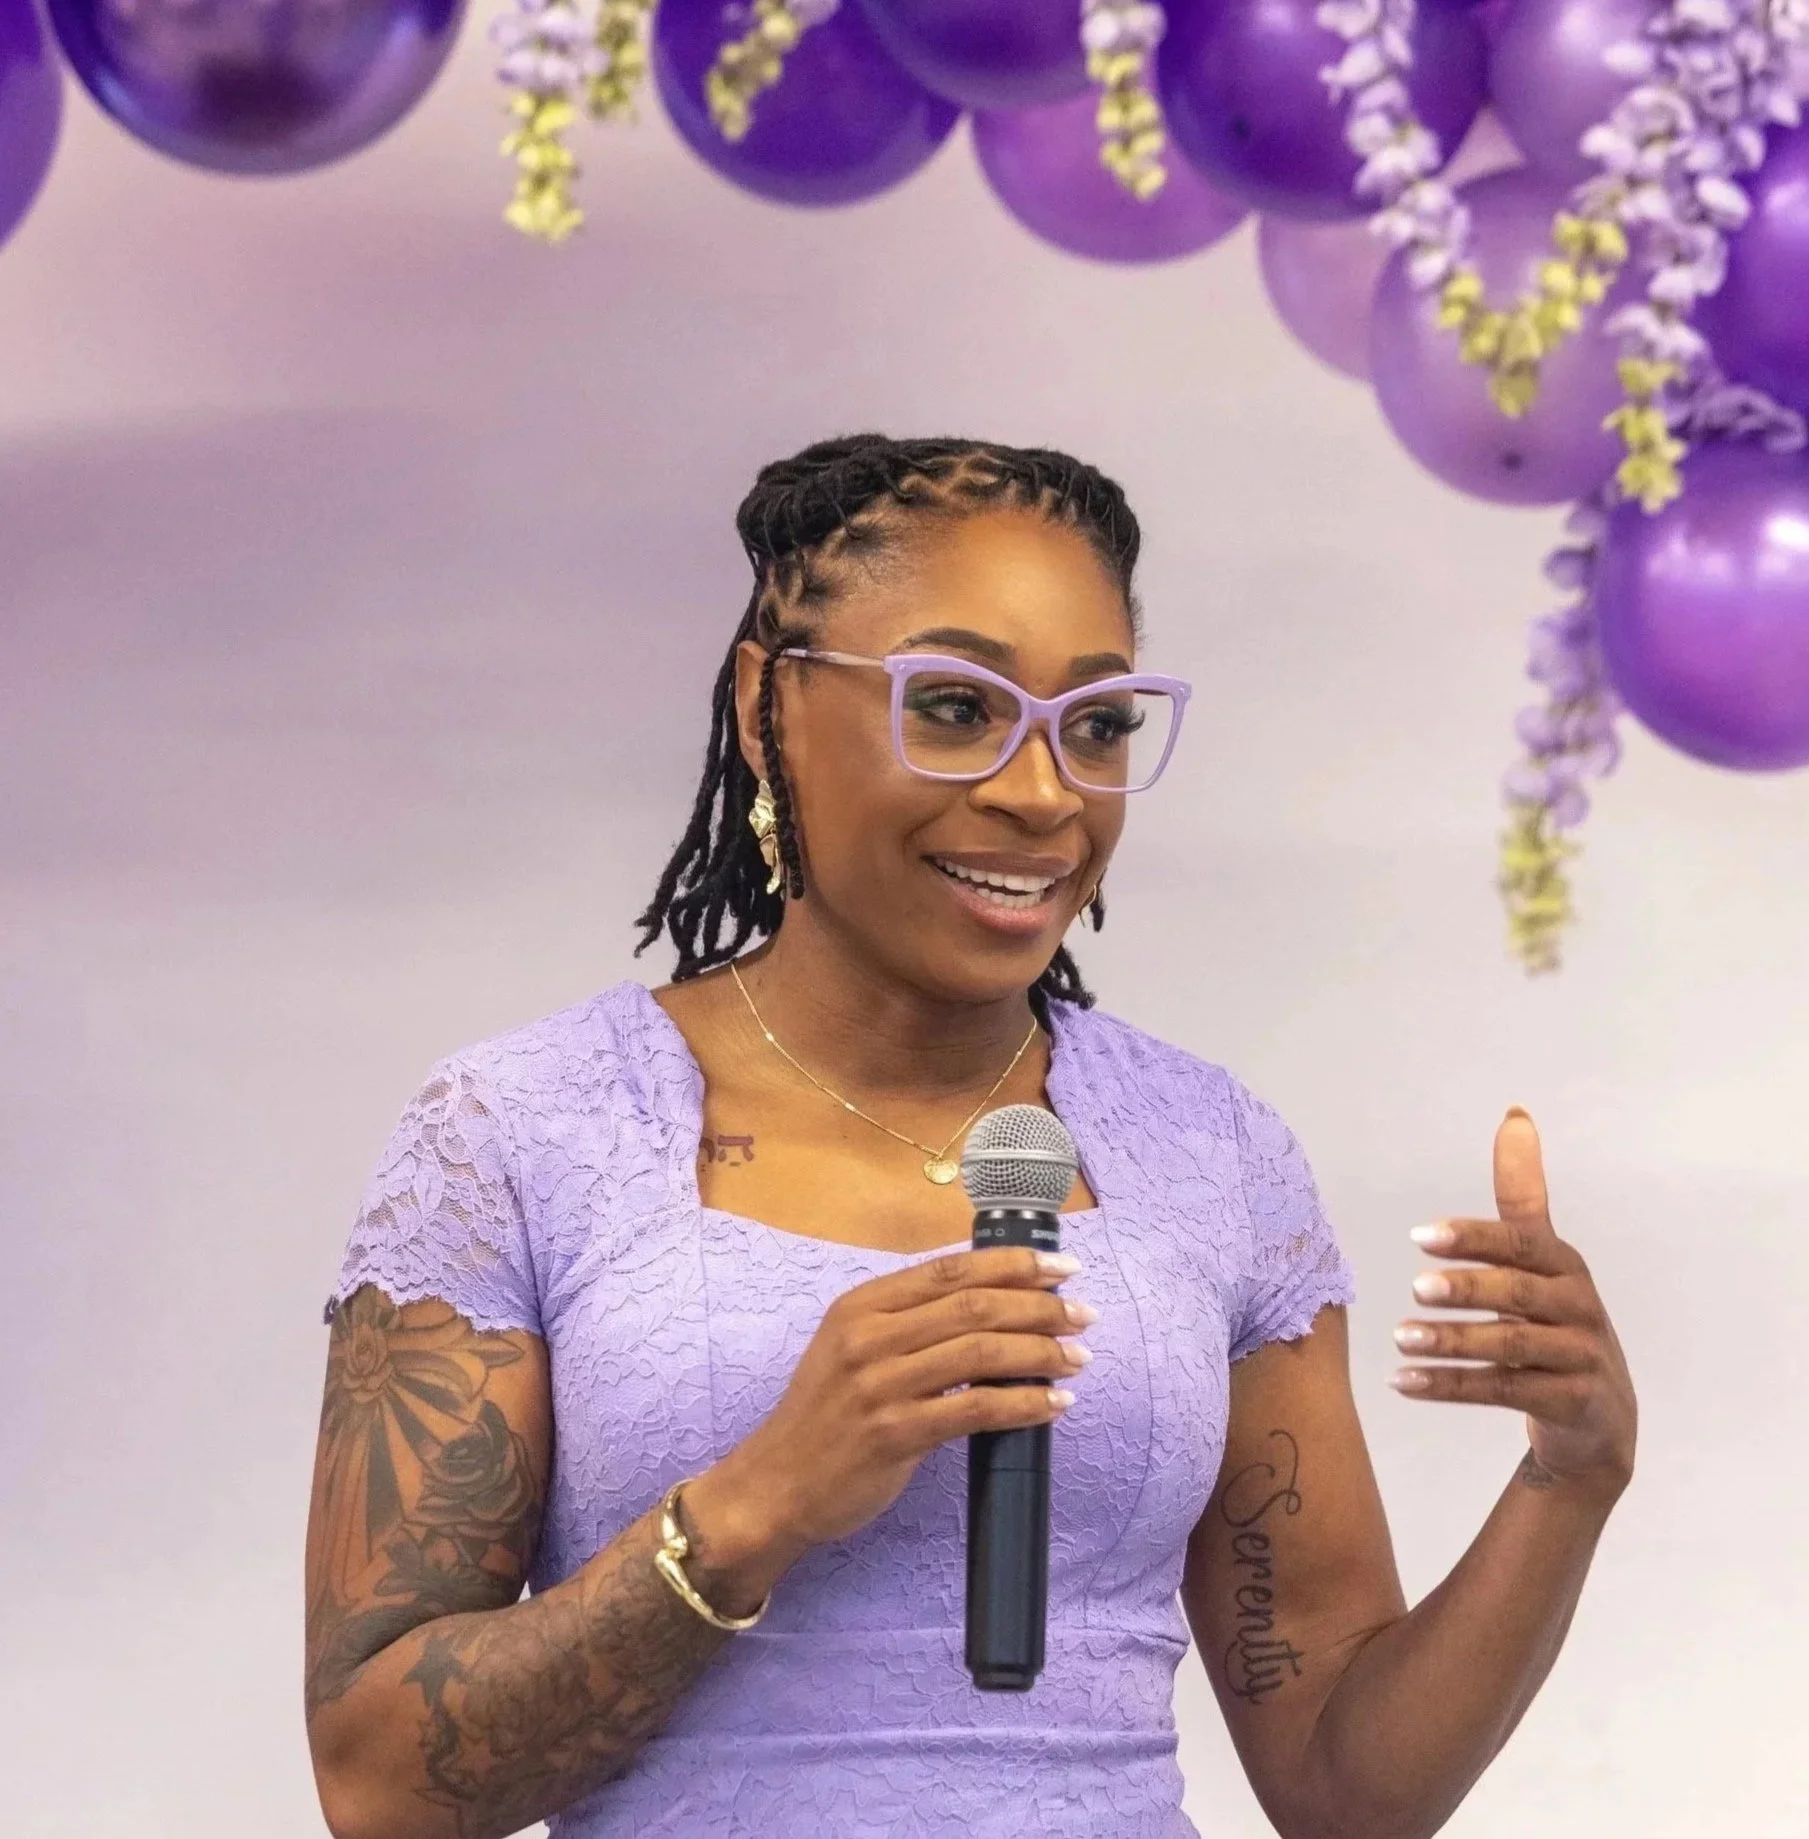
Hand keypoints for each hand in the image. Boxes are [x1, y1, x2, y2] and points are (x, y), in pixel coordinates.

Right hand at [682, 1246, 1093, 1604]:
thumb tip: (993, 1301)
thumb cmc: (825, 1416)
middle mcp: (868, 1336)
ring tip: (1077, 1357)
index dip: (1012, 1264)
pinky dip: (1024, 1404)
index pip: (950, 1270)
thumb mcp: (853, 1348)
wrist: (775, 1485)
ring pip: (980, 1353)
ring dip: (1040, 1352)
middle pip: (973, 1306)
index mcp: (862, 1305)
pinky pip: (975, 1411)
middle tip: (1082, 1314)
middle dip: (1039, 1306)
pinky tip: (1053, 1404)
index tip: (1061, 1268)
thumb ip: (909, 1321)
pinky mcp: (893, 1434)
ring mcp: (878, 1385)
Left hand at [1390, 1108, 1636, 1502]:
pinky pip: (1506, 1392)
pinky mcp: (1573, 1403)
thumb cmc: (1557, 1322)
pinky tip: (1404, 1381)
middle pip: (1520, 1294)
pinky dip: (1452, 1387)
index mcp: (1564, 1266)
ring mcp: (1581, 1358)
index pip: (1521, 1243)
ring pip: (1513, 1346)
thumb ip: (1522, 1195)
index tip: (1420, 1236)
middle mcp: (1579, 1307)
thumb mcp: (1541, 1259)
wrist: (1601, 1418)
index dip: (1474, 1237)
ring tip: (1401, 1338)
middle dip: (1468, 1289)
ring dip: (1453, 1343)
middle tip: (1414, 1288)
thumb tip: (1515, 1116)